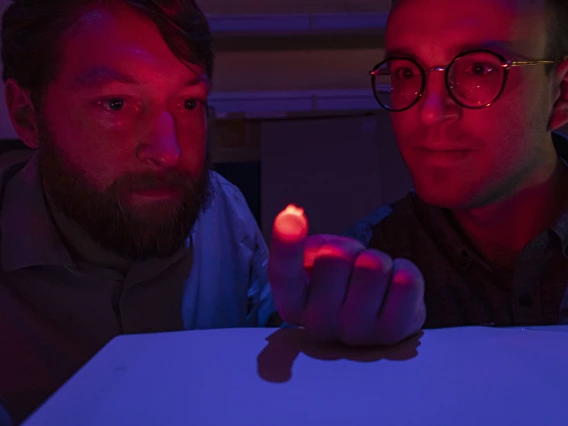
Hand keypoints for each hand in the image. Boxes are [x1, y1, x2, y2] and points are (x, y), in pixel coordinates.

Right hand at [268, 205, 425, 345]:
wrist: (380, 321)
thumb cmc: (343, 288)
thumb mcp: (315, 268)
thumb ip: (303, 247)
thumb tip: (293, 218)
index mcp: (293, 306)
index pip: (284, 274)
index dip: (287, 244)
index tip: (290, 215)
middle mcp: (320, 325)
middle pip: (334, 256)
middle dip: (349, 249)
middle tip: (352, 266)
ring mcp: (357, 333)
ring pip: (373, 265)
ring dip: (378, 260)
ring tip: (374, 279)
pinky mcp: (394, 332)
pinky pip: (405, 279)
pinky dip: (404, 271)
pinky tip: (394, 288)